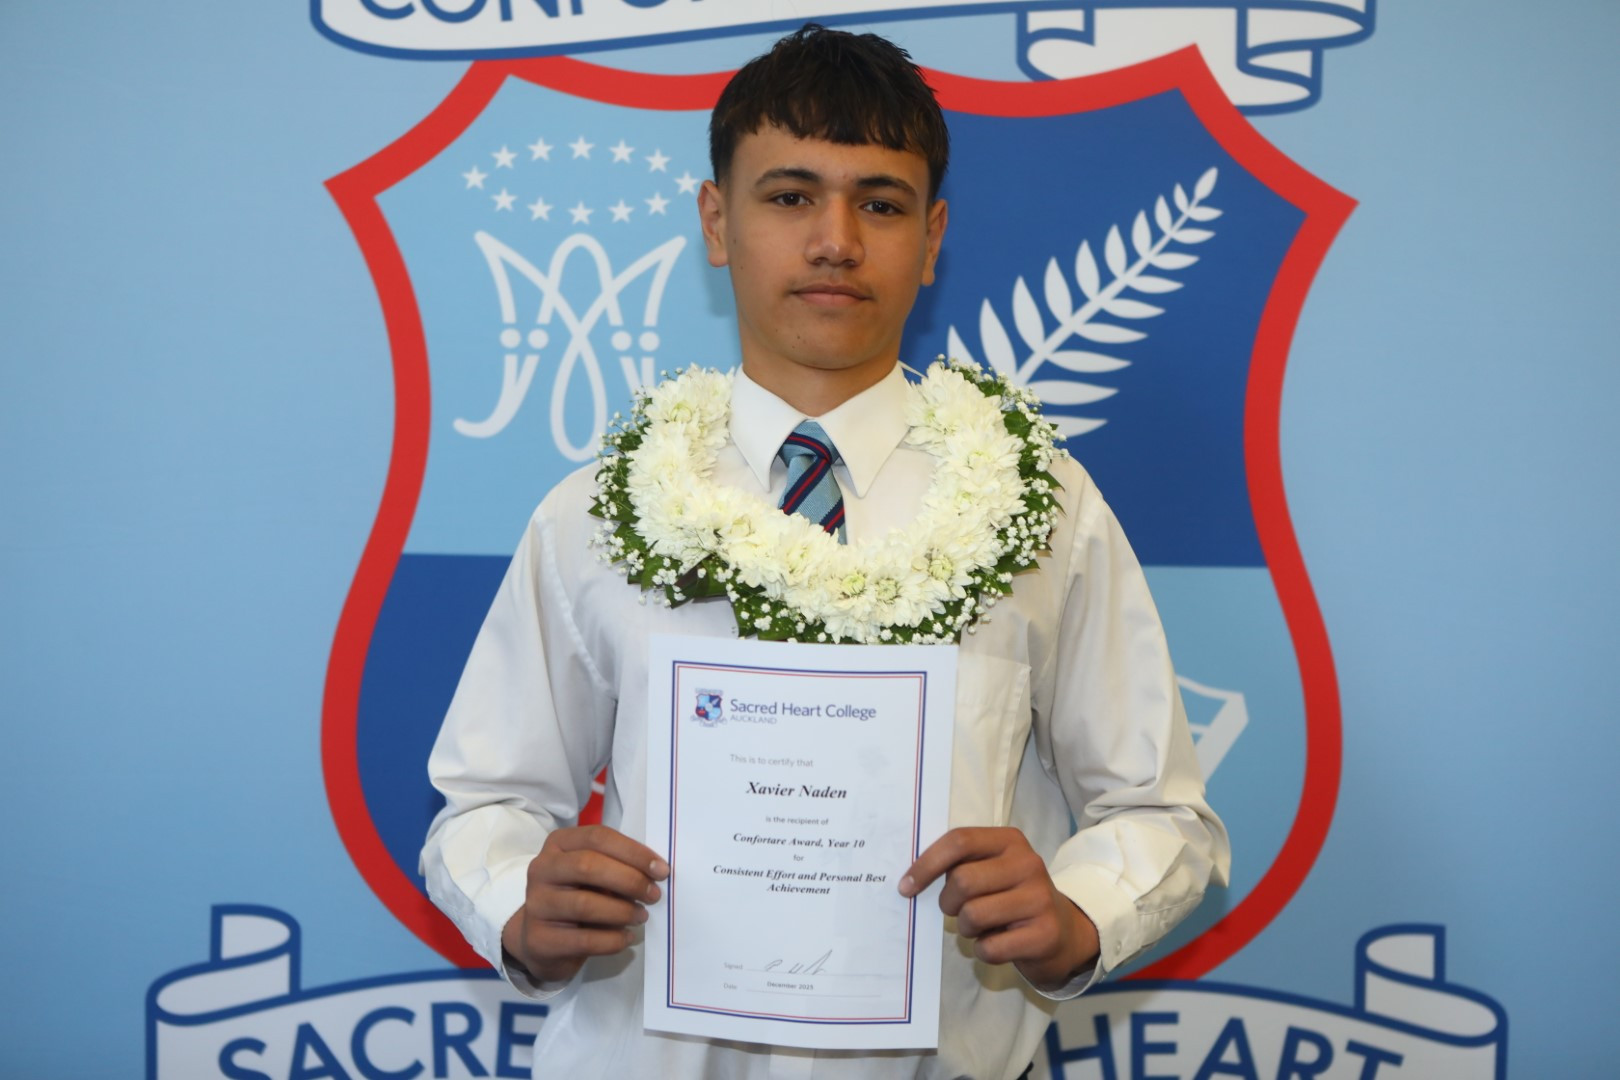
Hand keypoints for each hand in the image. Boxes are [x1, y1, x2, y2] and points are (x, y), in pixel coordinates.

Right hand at [501, 825, 669, 984]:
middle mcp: (542, 869)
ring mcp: (536, 905)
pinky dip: (612, 940)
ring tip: (641, 916)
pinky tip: (626, 937)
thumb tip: (655, 872)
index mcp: (558, 844)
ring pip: (585, 904)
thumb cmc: (577, 896)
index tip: (661, 869)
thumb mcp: (593, 875)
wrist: (543, 941)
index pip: (597, 837)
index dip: (633, 852)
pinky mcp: (540, 940)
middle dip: (629, 880)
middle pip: (588, 866)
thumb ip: (617, 866)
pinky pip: (584, 940)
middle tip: (654, 894)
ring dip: (622, 911)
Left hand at [899, 827, 1099, 991]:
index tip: (906, 886)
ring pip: (972, 915)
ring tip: (980, 927)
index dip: (926, 864)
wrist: (1063, 932)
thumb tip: (911, 877)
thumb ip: (961, 863)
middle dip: (948, 903)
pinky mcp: (1043, 935)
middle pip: (962, 881)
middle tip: (956, 910)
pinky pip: (988, 947)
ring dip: (965, 928)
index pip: (959, 841)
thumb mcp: (993, 869)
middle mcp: (1028, 864)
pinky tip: (997, 943)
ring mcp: (1039, 900)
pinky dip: (982, 950)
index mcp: (1010, 841)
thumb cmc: (1012, 896)